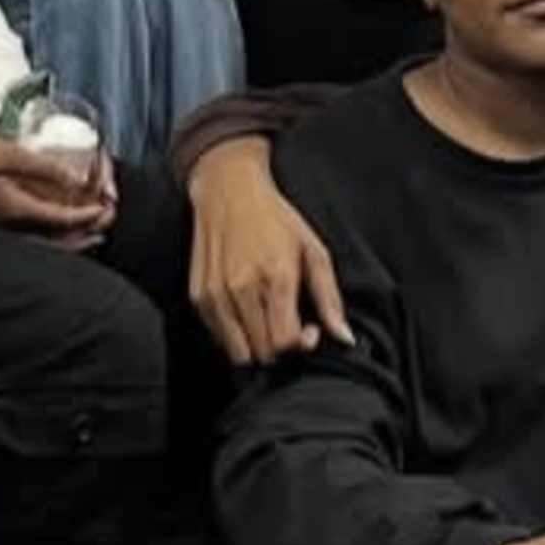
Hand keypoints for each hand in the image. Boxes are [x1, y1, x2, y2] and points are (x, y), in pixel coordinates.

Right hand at [0, 131, 117, 245]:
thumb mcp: (7, 153)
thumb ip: (42, 167)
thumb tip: (76, 178)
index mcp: (15, 209)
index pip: (61, 219)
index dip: (87, 215)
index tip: (104, 208)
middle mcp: (9, 227)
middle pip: (55, 242)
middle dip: (84, 234)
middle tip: (103, 225)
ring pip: (43, 246)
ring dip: (69, 241)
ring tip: (88, 233)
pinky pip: (28, 241)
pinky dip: (49, 238)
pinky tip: (55, 229)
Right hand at [186, 137, 351, 364]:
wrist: (228, 191)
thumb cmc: (275, 219)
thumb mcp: (313, 251)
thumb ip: (330, 299)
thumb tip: (345, 339)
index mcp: (275, 278)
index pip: (284, 343)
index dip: (301, 344)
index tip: (308, 328)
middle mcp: (241, 289)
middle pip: (262, 353)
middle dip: (280, 347)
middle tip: (288, 323)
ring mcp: (215, 295)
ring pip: (238, 353)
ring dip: (256, 345)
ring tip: (266, 319)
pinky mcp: (198, 297)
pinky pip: (219, 338)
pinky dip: (235, 335)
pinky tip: (246, 310)